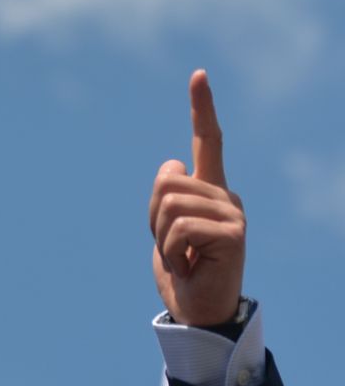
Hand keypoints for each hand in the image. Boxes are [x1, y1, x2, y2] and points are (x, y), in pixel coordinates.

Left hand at [149, 69, 245, 326]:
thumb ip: (164, 199)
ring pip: (169, 205)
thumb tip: (174, 164)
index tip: (198, 74)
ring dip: (162, 240)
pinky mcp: (234, 233)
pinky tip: (189, 266)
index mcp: (208, 190)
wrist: (197, 311)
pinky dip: (172, 252)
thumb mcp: (162, 230)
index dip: (201, 108)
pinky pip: (179, 227)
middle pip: (165, 183)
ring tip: (181, 258)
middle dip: (153, 220)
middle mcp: (225, 195)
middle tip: (171, 248)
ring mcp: (233, 213)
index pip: (208, 142)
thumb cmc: (180, 272)